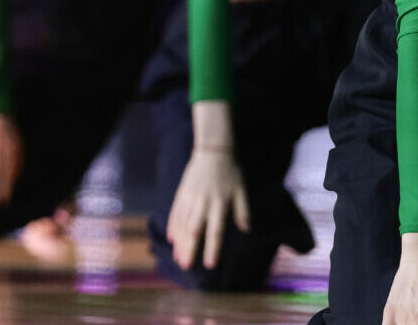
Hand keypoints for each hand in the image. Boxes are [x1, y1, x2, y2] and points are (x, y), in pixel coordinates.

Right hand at [167, 100, 248, 269]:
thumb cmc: (231, 171)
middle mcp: (203, 204)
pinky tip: (171, 238)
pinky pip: (175, 212)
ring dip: (180, 242)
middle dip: (190, 249)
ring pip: (182, 224)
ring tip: (178, 257)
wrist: (213, 150)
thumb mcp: (242, 190)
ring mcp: (190, 198)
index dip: (212, 248)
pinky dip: (173, 226)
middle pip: (195, 230)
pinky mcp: (182, 193)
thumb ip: (243, 210)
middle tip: (186, 267)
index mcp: (220, 204)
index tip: (210, 264)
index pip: (216, 230)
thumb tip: (247, 230)